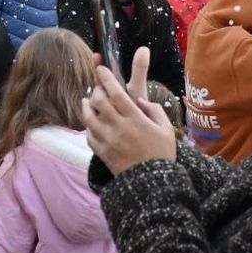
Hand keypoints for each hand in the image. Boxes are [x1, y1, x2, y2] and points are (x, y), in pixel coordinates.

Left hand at [83, 47, 176, 173]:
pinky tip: (91, 122)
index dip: (106, 79)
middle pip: (100, 102)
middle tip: (98, 86)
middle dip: (96, 90)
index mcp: (136, 120)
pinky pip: (88, 134)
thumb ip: (154, 110)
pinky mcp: (102, 152)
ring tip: (87, 100)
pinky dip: (88, 125)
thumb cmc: (162, 153)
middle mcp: (119, 128)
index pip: (116, 94)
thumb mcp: (165, 128)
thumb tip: (138, 100)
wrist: (152, 184)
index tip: (100, 68)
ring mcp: (108, 141)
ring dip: (86, 106)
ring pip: (89, 117)